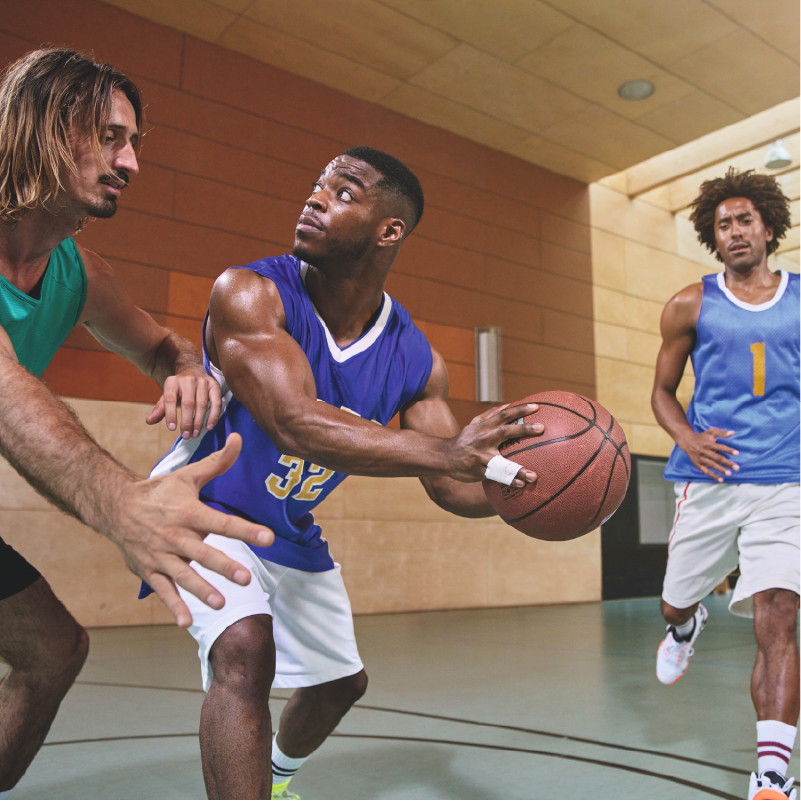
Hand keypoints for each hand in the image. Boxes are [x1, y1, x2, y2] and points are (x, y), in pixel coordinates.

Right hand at [110, 433, 273, 626]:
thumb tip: (240, 438)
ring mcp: (160, 555)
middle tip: (246, 578)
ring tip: (221, 603)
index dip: (245, 530)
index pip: (221, 522)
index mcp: (187, 512)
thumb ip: (218, 462)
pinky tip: (187, 622)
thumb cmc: (159, 491)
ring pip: (183, 575)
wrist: (115, 505)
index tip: (268, 538)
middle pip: (203, 553)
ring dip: (201, 590)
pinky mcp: (149, 570)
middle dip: (224, 566)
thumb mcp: (188, 476)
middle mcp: (174, 535)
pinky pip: (162, 590)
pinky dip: (173, 606)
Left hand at [146, 371, 222, 438]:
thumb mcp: (167, 395)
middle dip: (187, 422)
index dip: (171, 415)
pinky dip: (213, 416)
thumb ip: (160, 409)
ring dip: (199, 421)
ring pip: (202, 404)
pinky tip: (209, 427)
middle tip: (186, 435)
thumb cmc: (179, 389)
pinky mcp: (214, 385)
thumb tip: (149, 421)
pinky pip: (216, 402)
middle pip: (188, 403)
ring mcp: (202, 382)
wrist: (193, 370)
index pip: (170, 399)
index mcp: (172, 382)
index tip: (172, 428)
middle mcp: (188, 380)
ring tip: (195, 434)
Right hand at [445, 402, 542, 485]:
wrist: (444, 457)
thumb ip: (491, 414)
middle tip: (542, 428)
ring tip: (533, 476)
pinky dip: (508, 480)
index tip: (536, 407)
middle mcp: (483, 439)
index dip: (519, 409)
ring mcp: (481, 456)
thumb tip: (509, 404)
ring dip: (518, 469)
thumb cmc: (465, 440)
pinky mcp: (479, 470)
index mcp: (484, 427)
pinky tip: (521, 485)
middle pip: (505, 431)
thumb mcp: (474, 424)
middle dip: (524, 429)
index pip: (504, 414)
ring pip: (501, 461)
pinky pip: (495, 476)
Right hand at [678, 427, 738, 481]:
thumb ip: (722, 432)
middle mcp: (704, 452)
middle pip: (717, 458)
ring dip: (720, 469)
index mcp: (708, 444)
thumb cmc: (702, 437)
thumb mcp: (711, 432)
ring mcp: (701, 459)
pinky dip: (713, 476)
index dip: (728, 450)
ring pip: (712, 465)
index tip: (737, 453)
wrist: (688, 442)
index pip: (720, 447)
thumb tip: (732, 433)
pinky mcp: (698, 465)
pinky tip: (721, 480)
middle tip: (737, 468)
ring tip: (729, 473)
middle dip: (727, 463)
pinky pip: (706, 471)